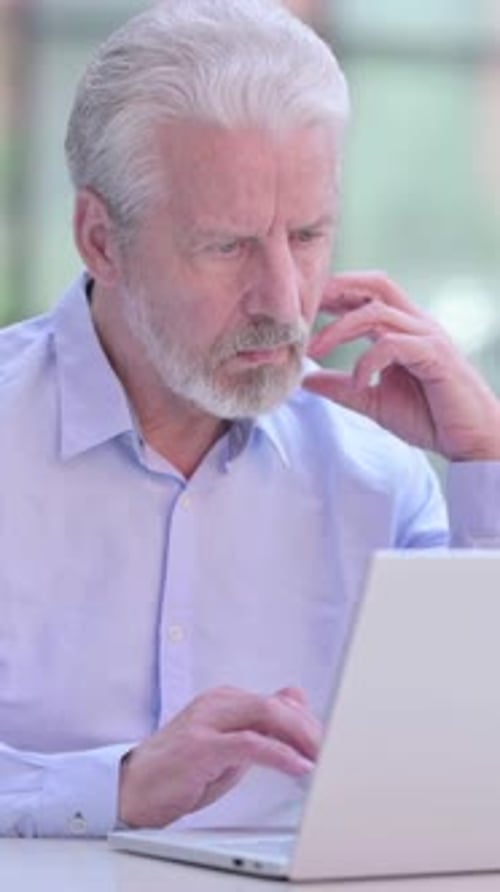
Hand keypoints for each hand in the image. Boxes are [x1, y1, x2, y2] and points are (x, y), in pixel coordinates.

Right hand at [118, 685, 320, 827]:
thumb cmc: (179, 771)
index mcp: (225, 700)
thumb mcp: (227, 746)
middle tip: (335, 751)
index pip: (278, 702)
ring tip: (324, 757)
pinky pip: (250, 744)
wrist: (130, 789)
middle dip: (311, 728)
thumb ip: (259, 725)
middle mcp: (217, 703)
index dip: (309, 722)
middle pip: (276, 705)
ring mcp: (207, 721)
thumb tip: (295, 698)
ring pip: (266, 715)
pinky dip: (280, 754)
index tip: (332, 742)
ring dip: (302, 737)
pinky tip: (299, 767)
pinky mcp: (201, 746)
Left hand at [303, 271, 499, 460]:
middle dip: (337, 289)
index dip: (334, 294)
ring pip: (377, 311)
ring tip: (314, 351)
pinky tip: (356, 383)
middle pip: (376, 284)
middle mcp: (417, 324)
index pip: (367, 294)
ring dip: (340, 328)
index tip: (302, 310)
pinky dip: (366, 361)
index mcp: (403, 329)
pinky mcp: (435, 356)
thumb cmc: (430, 418)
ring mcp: (428, 336)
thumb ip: (341, 388)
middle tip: (303, 310)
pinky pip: (392, 344)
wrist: (471, 441)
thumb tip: (305, 379)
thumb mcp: (373, 401)